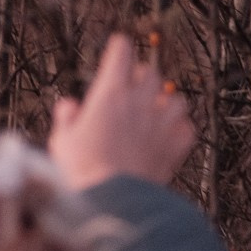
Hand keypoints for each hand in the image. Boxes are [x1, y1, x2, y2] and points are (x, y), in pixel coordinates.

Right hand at [47, 33, 196, 190]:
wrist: (112, 202)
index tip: (118, 48)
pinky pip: (188, 127)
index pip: (122, 51)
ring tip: (155, 113)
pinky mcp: (177, 145)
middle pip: (151, 71)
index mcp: (110, 93)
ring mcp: (162, 122)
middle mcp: (140, 101)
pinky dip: (180, 129)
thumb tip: (69, 106)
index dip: (119, 48)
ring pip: (176, 97)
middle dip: (142, 77)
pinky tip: (169, 137)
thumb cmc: (82, 171)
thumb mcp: (63, 141)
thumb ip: (67, 118)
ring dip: (166, 102)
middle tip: (132, 88)